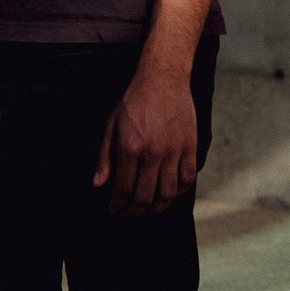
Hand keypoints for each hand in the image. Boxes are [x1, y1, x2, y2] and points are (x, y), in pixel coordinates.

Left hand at [93, 68, 197, 214]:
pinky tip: (170, 193)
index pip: (123, 188)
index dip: (118, 204)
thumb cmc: (135, 100)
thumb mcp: (111, 124)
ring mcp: (174, 151)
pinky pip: (188, 179)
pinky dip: (179, 192)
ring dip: (157, 208)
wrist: (163, 78)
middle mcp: (153, 152)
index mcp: (130, 147)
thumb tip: (99, 184)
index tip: (114, 209)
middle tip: (129, 212)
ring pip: (167, 194)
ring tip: (149, 209)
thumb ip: (105, 156)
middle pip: (145, 197)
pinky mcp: (190, 147)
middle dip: (134, 211)